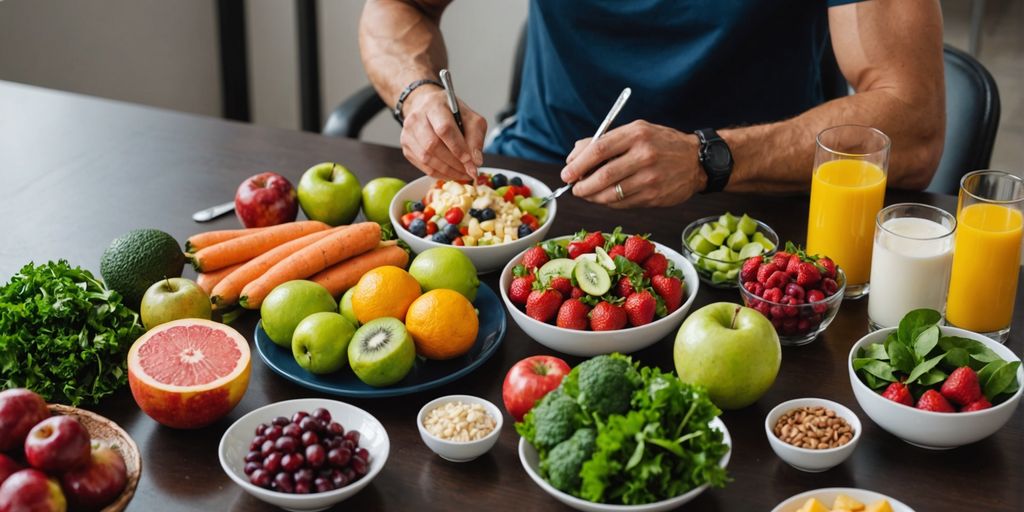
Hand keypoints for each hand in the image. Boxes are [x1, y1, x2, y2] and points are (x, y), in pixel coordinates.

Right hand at [400, 87, 486, 179]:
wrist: (426, 107)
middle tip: (469, 171)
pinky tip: (451, 173)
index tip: (470, 162)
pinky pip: (422, 166)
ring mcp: (408, 133)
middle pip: (433, 145)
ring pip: (426, 159)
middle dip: (454, 163)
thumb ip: (476, 138)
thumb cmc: (450, 112)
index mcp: (434, 106)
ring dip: (447, 171)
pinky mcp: (406, 147)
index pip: (444, 129)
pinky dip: (439, 173)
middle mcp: (416, 118)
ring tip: (462, 174)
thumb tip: (475, 161)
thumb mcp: (470, 118)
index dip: (458, 148)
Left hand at [559, 121, 707, 208]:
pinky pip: (622, 204)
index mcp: (636, 134)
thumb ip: (605, 141)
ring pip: (611, 194)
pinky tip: (604, 198)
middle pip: (602, 176)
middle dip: (581, 185)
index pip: (598, 149)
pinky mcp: (654, 197)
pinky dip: (608, 203)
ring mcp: (650, 179)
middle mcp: (644, 156)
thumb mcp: (636, 131)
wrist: (697, 161)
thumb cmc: (660, 143)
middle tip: (573, 187)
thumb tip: (574, 157)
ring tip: (586, 193)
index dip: (578, 164)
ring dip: (592, 197)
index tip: (567, 172)